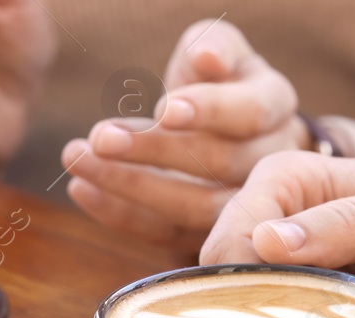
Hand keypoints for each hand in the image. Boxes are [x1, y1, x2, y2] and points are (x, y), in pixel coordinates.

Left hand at [61, 19, 308, 251]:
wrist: (226, 131)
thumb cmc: (215, 80)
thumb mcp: (216, 51)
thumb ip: (214, 45)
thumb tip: (208, 59)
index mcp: (276, 107)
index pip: (251, 112)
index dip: (209, 111)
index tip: (163, 110)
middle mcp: (273, 161)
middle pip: (221, 163)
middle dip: (156, 151)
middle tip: (100, 138)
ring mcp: (247, 206)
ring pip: (198, 207)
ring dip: (133, 188)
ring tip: (79, 161)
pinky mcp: (211, 234)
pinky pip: (170, 234)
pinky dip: (123, 215)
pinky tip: (82, 189)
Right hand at [197, 153, 354, 317]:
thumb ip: (346, 222)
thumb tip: (263, 242)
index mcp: (289, 180)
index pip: (235, 228)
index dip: (246, 271)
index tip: (287, 308)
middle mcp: (272, 224)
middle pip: (218, 273)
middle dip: (241, 310)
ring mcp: (278, 275)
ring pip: (228, 311)